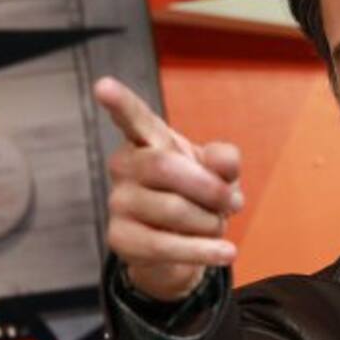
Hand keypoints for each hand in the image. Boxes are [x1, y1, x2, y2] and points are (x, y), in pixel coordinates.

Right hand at [93, 77, 243, 301]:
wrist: (184, 242)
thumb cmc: (199, 194)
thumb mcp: (220, 173)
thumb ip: (224, 160)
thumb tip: (221, 162)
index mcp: (148, 140)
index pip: (134, 117)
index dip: (120, 102)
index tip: (104, 85)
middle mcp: (125, 166)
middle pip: (165, 166)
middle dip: (210, 188)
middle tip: (235, 203)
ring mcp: (118, 202)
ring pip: (173, 210)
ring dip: (210, 222)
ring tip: (217, 226)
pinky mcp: (120, 239)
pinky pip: (166, 246)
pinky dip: (203, 251)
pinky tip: (227, 254)